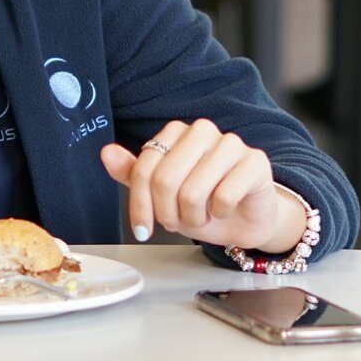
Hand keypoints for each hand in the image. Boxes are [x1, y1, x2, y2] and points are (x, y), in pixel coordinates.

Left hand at [100, 120, 303, 251]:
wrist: (244, 219)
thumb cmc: (202, 203)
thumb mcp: (161, 193)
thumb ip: (133, 174)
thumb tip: (106, 152)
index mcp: (175, 132)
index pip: (144, 169)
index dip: (140, 205)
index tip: (143, 229)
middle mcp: (202, 131)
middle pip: (165, 180)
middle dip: (168, 214)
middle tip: (179, 222)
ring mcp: (231, 143)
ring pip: (193, 191)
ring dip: (194, 217)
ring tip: (202, 216)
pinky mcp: (255, 161)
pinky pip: (224, 196)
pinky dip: (220, 213)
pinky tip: (225, 209)